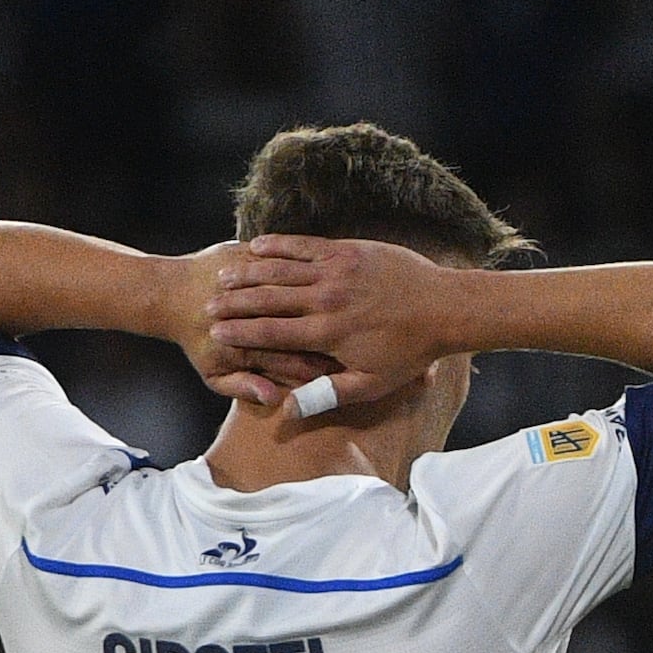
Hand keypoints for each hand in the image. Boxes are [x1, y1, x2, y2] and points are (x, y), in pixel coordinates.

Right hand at [205, 237, 472, 416]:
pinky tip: (256, 246)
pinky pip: (304, 244)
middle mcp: (327, 298)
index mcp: (328, 333)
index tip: (215, 333)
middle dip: (234, 302)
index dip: (240, 333)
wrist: (445, 307)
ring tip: (223, 277)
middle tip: (207, 305)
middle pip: (268, 299)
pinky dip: (278, 245)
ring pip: (280, 269)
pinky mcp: (347, 249)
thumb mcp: (373, 383)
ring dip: (248, 272)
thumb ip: (328, 394)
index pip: (272, 333)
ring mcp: (336, 270)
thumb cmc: (410, 351)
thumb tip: (288, 409)